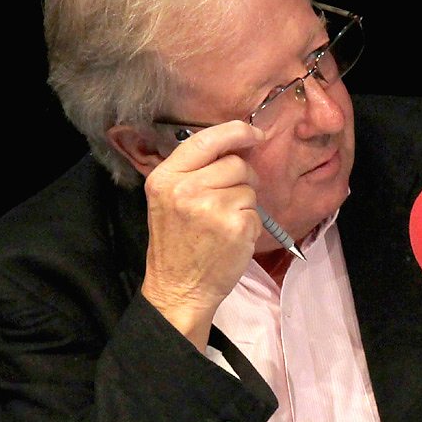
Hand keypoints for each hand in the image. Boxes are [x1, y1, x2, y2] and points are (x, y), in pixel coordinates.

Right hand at [139, 120, 264, 349]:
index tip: (254, 133)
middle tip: (228, 200)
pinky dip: (249, 223)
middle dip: (242, 177)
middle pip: (235, 163)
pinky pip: (256, 211)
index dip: (236, 132)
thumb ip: (194, 171)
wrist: (178, 289)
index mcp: (166, 177)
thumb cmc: (176, 243)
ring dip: (244, 203)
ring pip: (248, 187)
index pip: (206, 140)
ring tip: (222, 224)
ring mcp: (211, 207)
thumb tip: (236, 145)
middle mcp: (186, 188)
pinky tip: (231, 238)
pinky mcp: (235, 226)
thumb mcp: (168, 199)